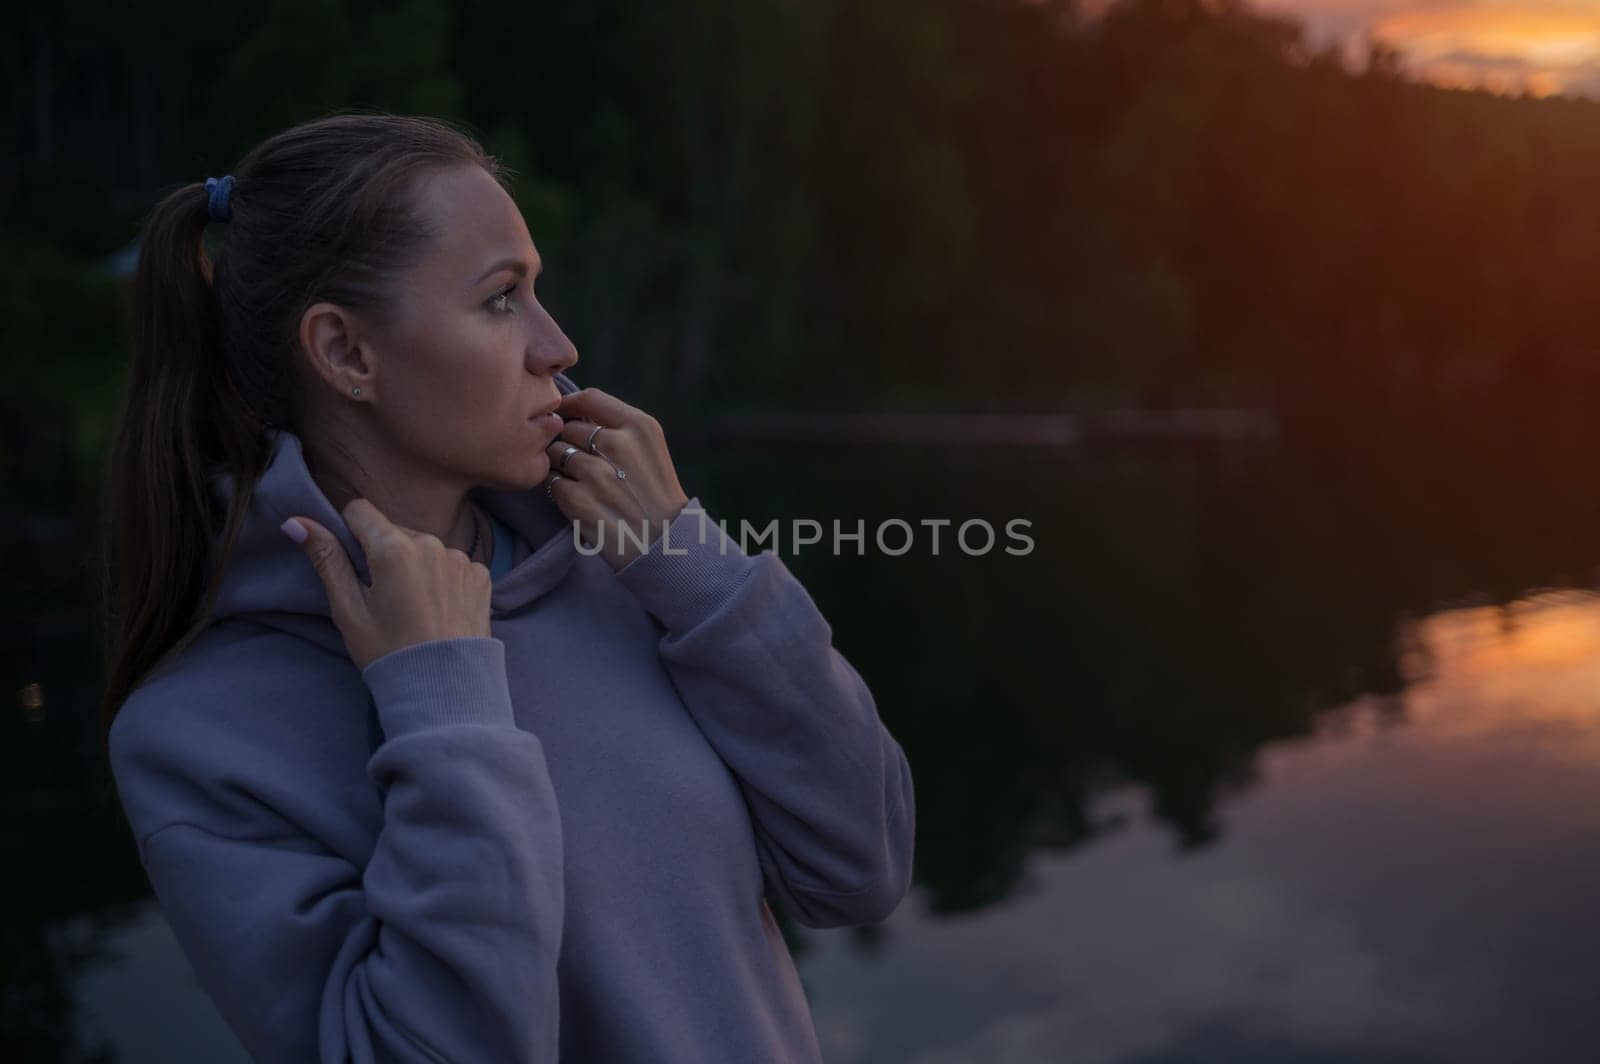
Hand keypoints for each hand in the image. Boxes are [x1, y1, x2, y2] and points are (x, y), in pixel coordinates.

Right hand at [283, 498, 492, 670]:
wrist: (444, 689)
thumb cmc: (388, 652)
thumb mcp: (348, 609)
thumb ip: (326, 559)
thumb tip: (295, 522)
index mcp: (394, 548)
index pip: (360, 511)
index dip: (349, 533)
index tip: (353, 565)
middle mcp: (432, 543)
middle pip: (394, 531)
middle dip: (383, 554)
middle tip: (384, 597)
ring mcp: (460, 559)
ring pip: (424, 547)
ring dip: (415, 565)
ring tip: (413, 607)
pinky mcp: (480, 575)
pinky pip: (452, 564)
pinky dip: (442, 579)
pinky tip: (439, 609)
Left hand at [544, 387, 690, 571]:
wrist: (662, 543)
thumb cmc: (654, 492)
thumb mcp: (650, 448)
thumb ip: (618, 425)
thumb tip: (571, 411)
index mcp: (640, 426)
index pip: (590, 398)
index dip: (570, 405)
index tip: (564, 415)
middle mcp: (618, 445)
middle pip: (569, 427)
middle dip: (568, 441)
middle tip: (582, 462)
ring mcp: (596, 473)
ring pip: (555, 452)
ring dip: (560, 465)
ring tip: (581, 481)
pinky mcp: (578, 500)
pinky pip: (551, 481)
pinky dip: (558, 488)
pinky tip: (578, 498)